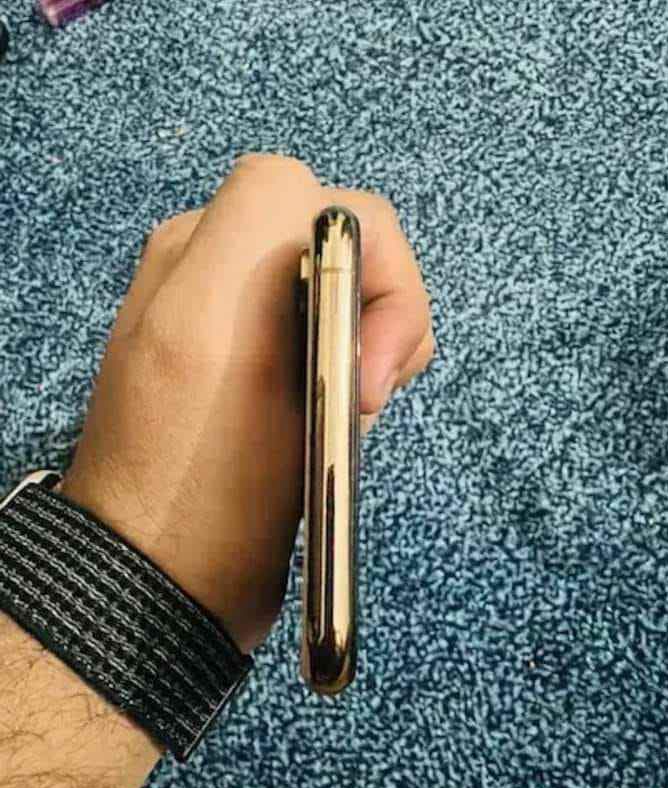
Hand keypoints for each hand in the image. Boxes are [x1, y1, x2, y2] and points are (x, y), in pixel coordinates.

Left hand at [59, 154, 433, 653]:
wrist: (164, 586)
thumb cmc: (206, 486)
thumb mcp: (217, 340)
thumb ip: (266, 239)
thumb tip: (342, 225)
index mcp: (200, 256)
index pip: (317, 197)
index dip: (371, 262)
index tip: (370, 359)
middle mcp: (205, 269)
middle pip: (338, 242)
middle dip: (377, 314)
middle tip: (368, 398)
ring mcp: (222, 319)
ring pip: (337, 289)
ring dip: (363, 346)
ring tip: (347, 417)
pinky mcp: (241, 364)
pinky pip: (316, 330)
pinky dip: (341, 365)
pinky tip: (328, 419)